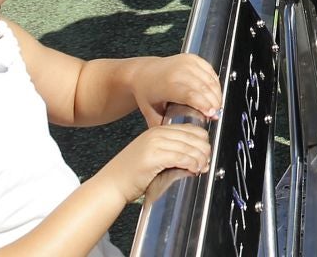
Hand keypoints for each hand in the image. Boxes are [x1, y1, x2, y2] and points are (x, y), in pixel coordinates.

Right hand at [98, 123, 212, 203]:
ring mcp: (155, 144)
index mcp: (158, 131)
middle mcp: (157, 134)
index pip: (192, 129)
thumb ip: (171, 151)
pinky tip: (194, 170)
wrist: (109, 186)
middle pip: (194, 137)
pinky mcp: (153, 157)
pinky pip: (182, 157)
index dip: (203, 142)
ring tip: (201, 169)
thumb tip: (198, 156)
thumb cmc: (130, 176)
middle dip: (204, 151)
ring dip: (200, 159)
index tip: (206, 155)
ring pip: (190, 148)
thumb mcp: (153, 156)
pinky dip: (192, 164)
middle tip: (206, 163)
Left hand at [125, 52, 222, 128]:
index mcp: (168, 84)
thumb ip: (161, 126)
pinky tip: (214, 93)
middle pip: (204, 88)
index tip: (212, 114)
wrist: (142, 72)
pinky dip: (215, 83)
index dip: (204, 105)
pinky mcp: (193, 58)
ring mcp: (186, 62)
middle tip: (216, 114)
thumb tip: (174, 138)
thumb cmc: (146, 92)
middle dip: (214, 102)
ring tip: (216, 105)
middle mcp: (178, 71)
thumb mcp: (150, 112)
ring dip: (216, 93)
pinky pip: (210, 71)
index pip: (191, 95)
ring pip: (210, 79)